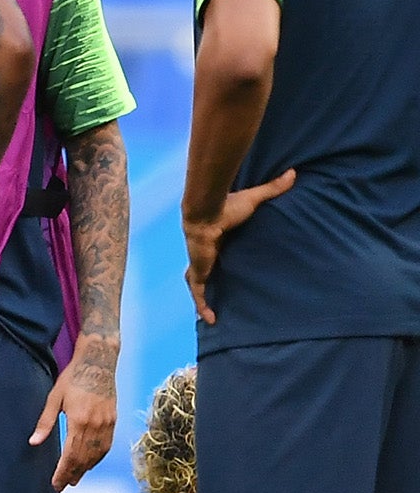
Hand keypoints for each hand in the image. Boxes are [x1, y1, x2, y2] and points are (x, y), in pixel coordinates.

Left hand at [33, 336, 117, 489]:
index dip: (63, 471)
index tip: (56, 483)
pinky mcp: (113, 420)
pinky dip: (98, 458)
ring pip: (97, 454)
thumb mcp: (54, 397)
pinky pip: (106, 445)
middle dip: (73, 474)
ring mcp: (107, 423)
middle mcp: (96, 424)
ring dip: (86, 469)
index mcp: (79, 420)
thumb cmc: (73, 378)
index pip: (71, 454)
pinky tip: (90, 463)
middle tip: (63, 486)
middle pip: (84, 458)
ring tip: (75, 478)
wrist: (99, 362)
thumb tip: (34, 442)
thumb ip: (45, 421)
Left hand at [184, 169, 295, 324]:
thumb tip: (293, 173)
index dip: (217, 261)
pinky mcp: (200, 271)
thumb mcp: (254, 199)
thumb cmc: (228, 206)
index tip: (224, 268)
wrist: (207, 212)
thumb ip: (273, 189)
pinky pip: (200, 292)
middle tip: (215, 297)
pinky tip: (210, 319)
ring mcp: (201, 263)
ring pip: (199, 286)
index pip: (215, 253)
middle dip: (207, 283)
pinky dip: (203, 305)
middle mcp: (206, 254)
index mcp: (217, 241)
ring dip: (203, 299)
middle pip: (204, 271)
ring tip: (211, 317)